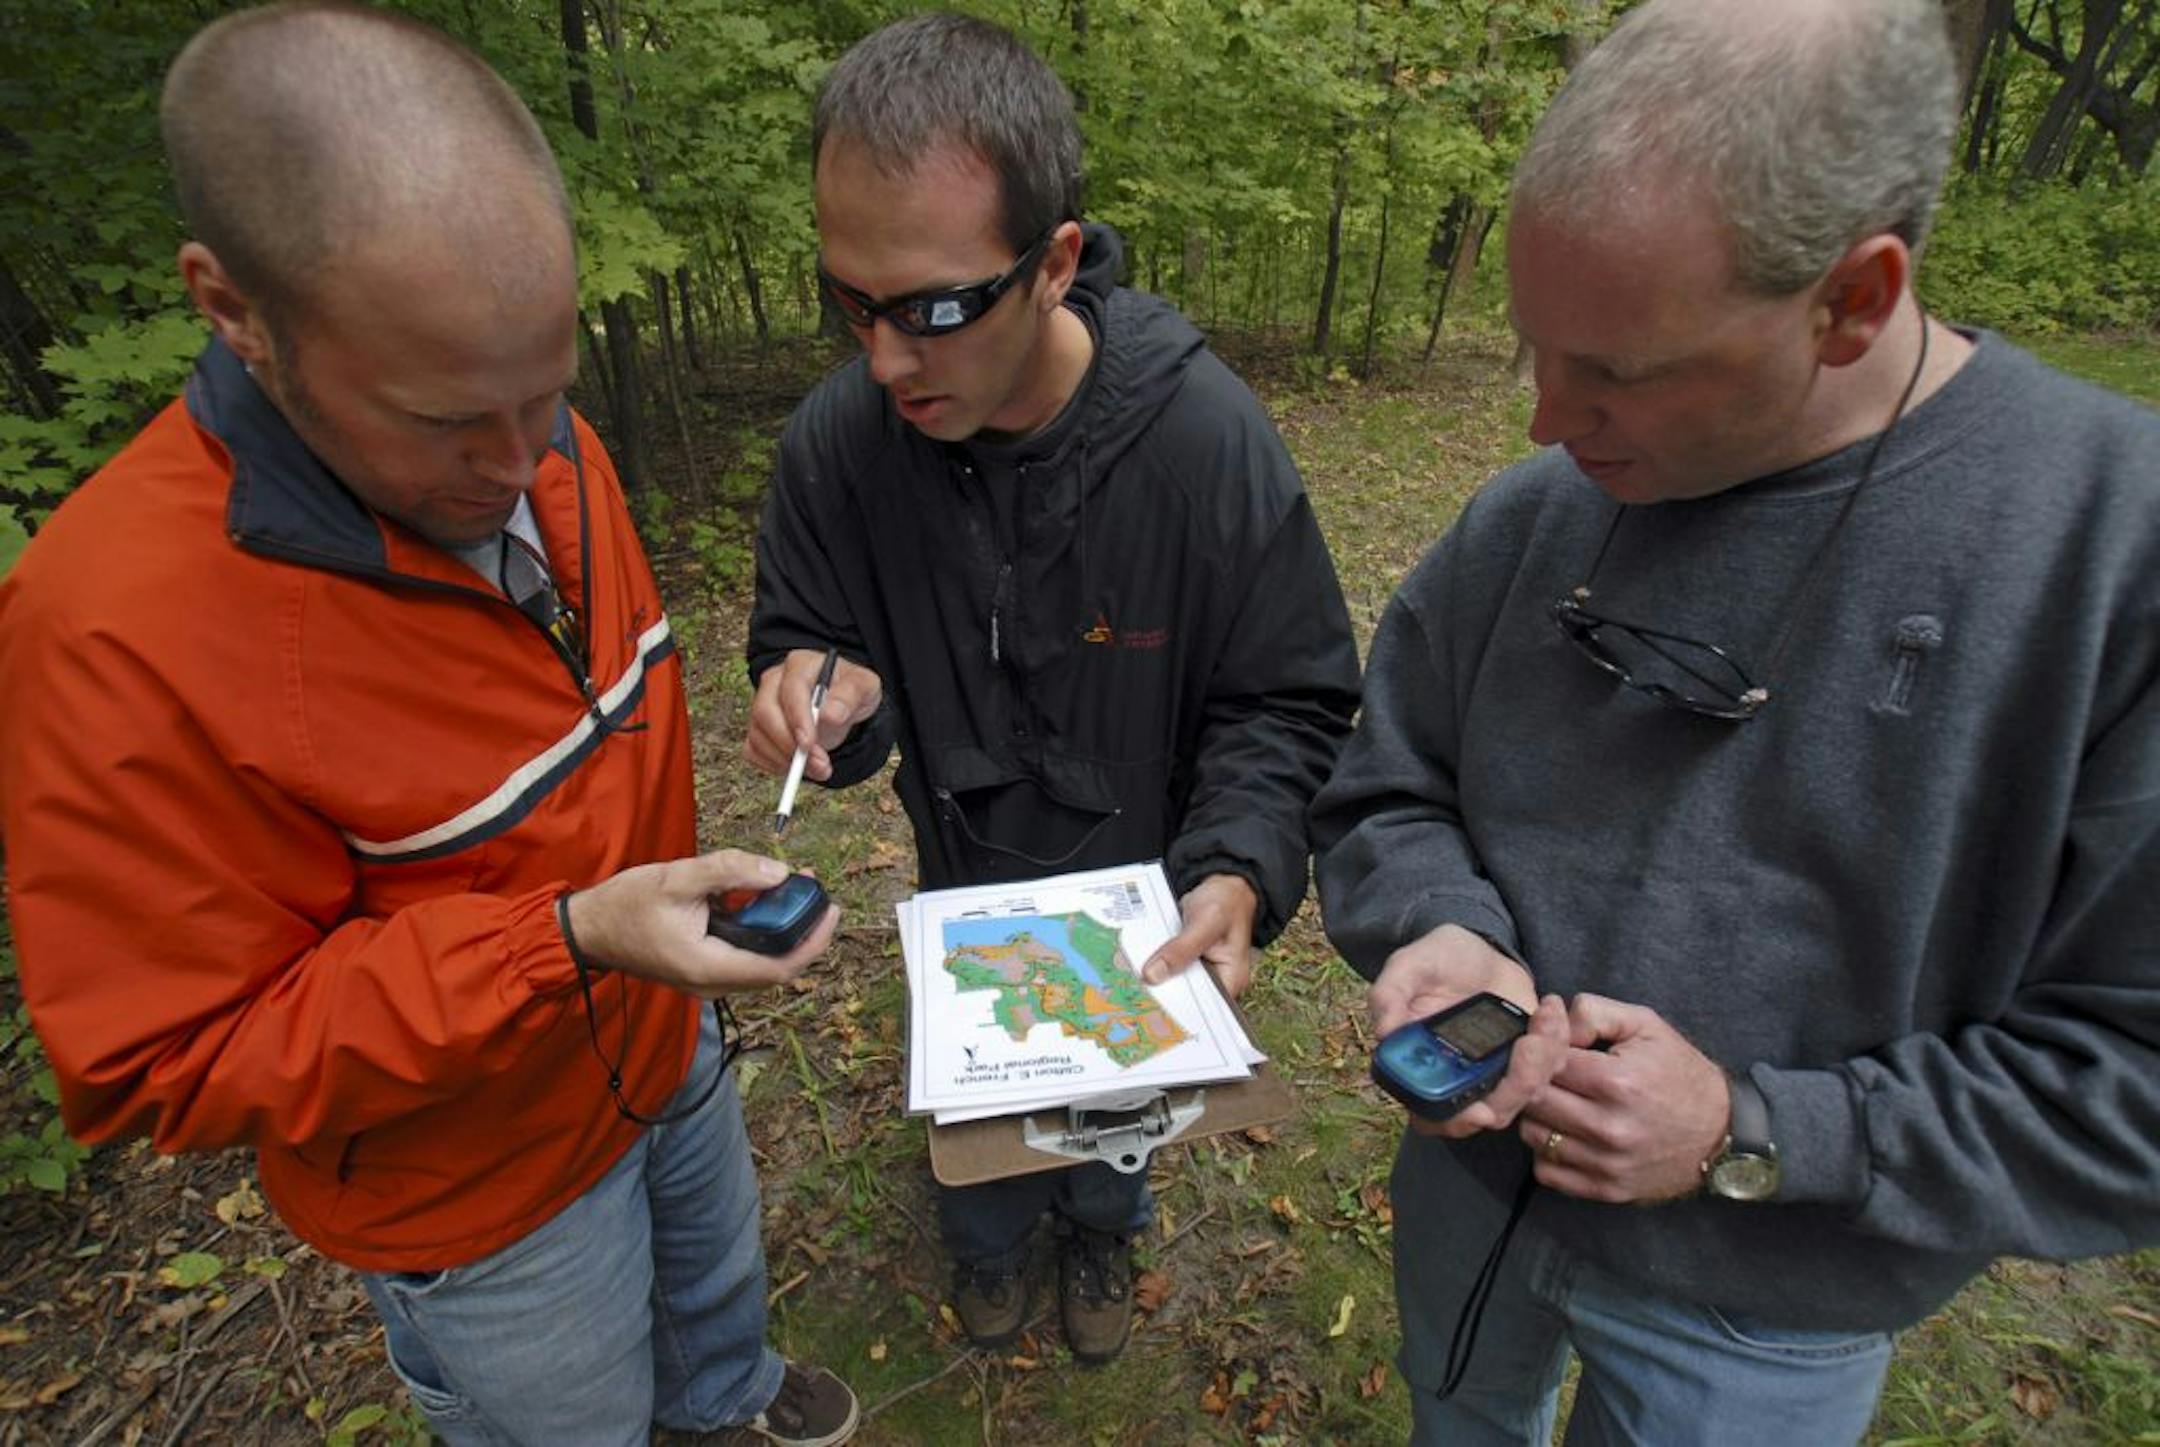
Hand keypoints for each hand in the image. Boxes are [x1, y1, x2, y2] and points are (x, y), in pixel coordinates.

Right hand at [563, 849, 838, 997]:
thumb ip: (730, 871)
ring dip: (781, 928)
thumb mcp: (679, 877)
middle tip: (812, 889)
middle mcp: (712, 983)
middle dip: (802, 929)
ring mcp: (707, 981)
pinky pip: (745, 956)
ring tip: (790, 887)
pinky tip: (757, 898)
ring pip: (762, 961)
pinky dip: (760, 930)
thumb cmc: (626, 905)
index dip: (813, 940)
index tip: (831, 910)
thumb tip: (778, 872)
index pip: (781, 966)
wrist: (589, 928)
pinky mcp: (703, 971)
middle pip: (778, 966)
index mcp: (709, 967)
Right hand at [745, 649, 882, 781]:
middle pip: (765, 713)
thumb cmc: (850, 691)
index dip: (797, 719)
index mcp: (800, 665)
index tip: (809, 744)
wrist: (840, 704)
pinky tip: (800, 767)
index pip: (791, 690)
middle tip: (818, 765)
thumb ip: (850, 697)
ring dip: (785, 760)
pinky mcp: (758, 728)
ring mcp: (762, 704)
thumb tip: (831, 715)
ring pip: (758, 735)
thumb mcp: (863, 687)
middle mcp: (774, 682)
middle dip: (789, 745)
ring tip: (818, 768)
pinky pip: (754, 750)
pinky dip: (774, 764)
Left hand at [1141, 873, 1259, 997]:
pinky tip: (1136, 958)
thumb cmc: (1227, 902)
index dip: (1178, 1007)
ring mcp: (1199, 971)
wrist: (1222, 884)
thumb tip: (1153, 974)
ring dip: (1154, 975)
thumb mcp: (1205, 923)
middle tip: (1135, 986)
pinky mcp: (1185, 961)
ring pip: (1172, 982)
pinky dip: (1154, 961)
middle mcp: (1216, 980)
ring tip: (1131, 973)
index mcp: (1230, 978)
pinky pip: (1167, 967)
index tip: (1152, 1002)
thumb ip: (1181, 949)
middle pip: (1185, 996)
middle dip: (1161, 989)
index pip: (1203, 1006)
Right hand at [1368, 925, 1568, 1138]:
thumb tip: (1384, 1032)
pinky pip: (1554, 1064)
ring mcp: (1500, 1070)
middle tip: (1530, 1043)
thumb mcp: (1407, 967)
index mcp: (1424, 1069)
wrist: (1475, 947)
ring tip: (1546, 1012)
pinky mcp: (1532, 1056)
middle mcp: (1463, 1080)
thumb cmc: (1435, 960)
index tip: (1481, 1112)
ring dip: (1546, 1057)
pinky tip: (1555, 1007)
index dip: (1457, 1122)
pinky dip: (1562, 1039)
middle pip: (1494, 1111)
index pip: (1435, 1117)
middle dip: (1519, 1084)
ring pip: (1530, 1091)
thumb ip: (1389, 995)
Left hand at [1515, 993, 1730, 1202]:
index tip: (1551, 1048)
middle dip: (1534, 1081)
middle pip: (1531, 1099)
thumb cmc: (1679, 1072)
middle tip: (1551, 1075)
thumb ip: (1592, 1012)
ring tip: (1562, 1103)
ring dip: (1538, 1116)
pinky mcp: (1606, 1189)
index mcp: (1616, 1082)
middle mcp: (1609, 1128)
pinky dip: (1547, 1153)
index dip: (1541, 1050)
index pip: (1544, 1061)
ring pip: (1533, 1135)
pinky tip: (1567, 1134)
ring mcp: (1607, 1164)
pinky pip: (1547, 1172)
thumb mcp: (1644, 1025)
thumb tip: (1550, 1017)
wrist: (1722, 1132)